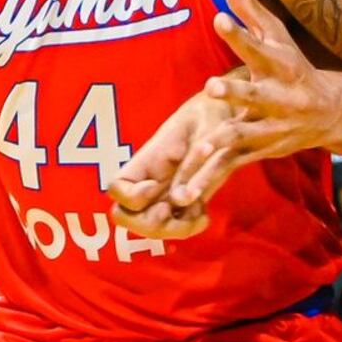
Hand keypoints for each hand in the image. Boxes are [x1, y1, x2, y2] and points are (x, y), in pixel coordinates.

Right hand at [109, 89, 223, 241]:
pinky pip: (175, 227)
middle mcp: (147, 181)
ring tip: (197, 213)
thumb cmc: (211, 113)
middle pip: (125, 218)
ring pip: (150, 228)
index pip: (116, 187)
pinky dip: (188, 227)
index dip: (131, 196)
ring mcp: (163, 194)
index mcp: (146, 160)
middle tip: (171, 209)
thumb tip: (180, 199)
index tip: (155, 186)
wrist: (225, 113)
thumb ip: (193, 163)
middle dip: (148, 223)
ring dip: (172, 229)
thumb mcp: (205, 130)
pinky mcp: (182, 202)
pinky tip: (204, 214)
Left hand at [112, 0, 341, 232]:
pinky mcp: (259, 152)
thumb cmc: (294, 66)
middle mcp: (278, 98)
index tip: (220, 18)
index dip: (240, 34)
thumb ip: (248, 3)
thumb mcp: (276, 34)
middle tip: (213, 86)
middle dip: (236, 93)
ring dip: (222, 143)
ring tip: (200, 150)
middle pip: (255, 95)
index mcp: (280, 65)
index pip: (258, 46)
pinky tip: (186, 191)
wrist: (333, 114)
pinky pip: (230, 167)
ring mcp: (270, 128)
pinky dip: (210, 179)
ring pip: (242, 137)